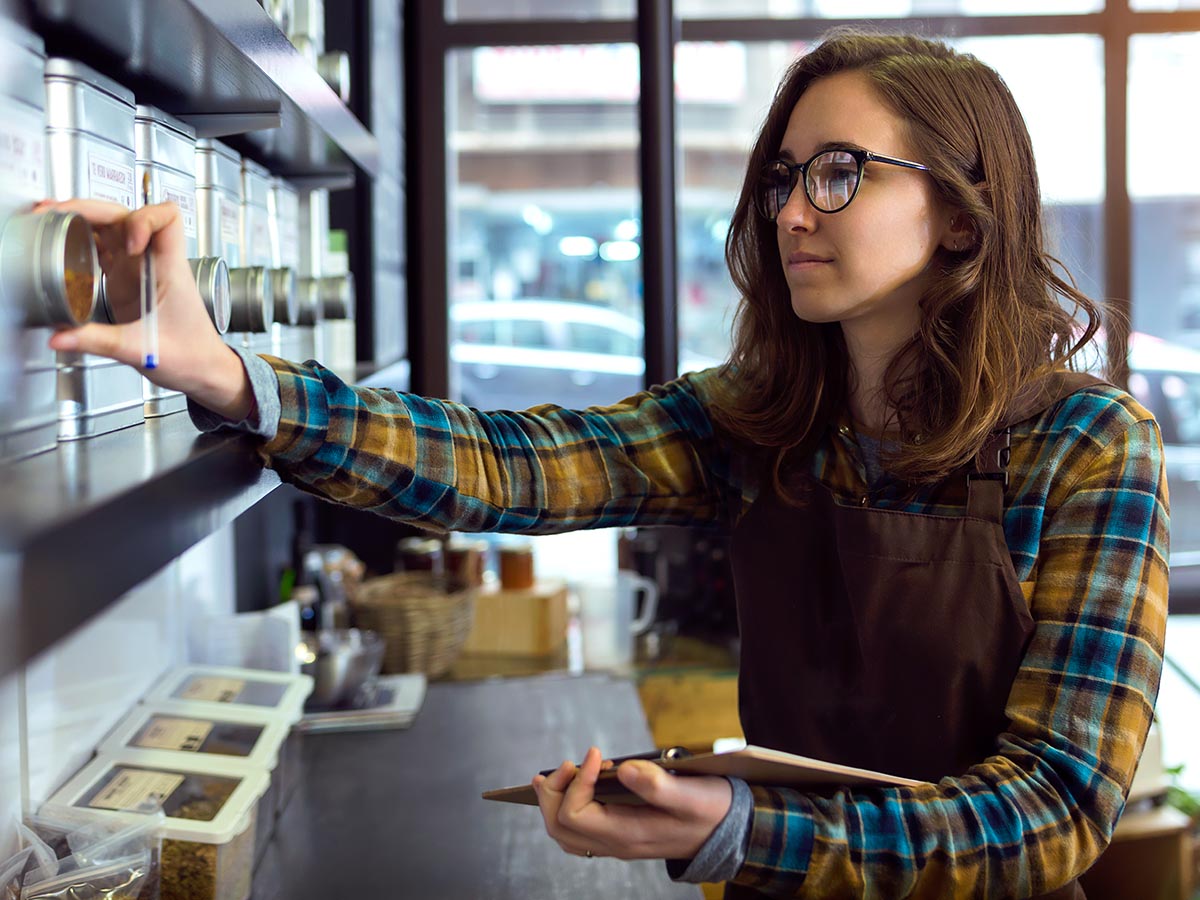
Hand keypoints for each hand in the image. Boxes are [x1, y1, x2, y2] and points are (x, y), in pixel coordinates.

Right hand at [36, 198, 253, 419]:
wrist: (203, 370)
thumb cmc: (192, 355)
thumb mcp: (143, 350)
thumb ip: (99, 341)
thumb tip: (60, 336)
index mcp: (169, 269)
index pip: (167, 217)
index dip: (143, 219)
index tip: (127, 243)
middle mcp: (154, 262)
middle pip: (124, 215)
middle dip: (90, 209)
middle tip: (59, 214)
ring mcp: (139, 270)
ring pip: (111, 228)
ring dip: (82, 221)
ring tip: (51, 221)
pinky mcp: (127, 281)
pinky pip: (103, 250)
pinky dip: (81, 243)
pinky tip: (61, 245)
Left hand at [532, 746, 731, 860]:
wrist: (733, 832)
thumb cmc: (713, 810)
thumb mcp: (693, 795)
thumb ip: (658, 785)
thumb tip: (621, 769)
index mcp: (628, 835)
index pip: (576, 815)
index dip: (577, 782)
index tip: (596, 754)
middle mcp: (617, 844)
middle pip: (560, 827)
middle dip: (554, 792)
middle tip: (569, 763)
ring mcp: (618, 842)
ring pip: (566, 832)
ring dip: (556, 800)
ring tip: (564, 772)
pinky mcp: (623, 834)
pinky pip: (580, 832)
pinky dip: (569, 808)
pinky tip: (579, 785)